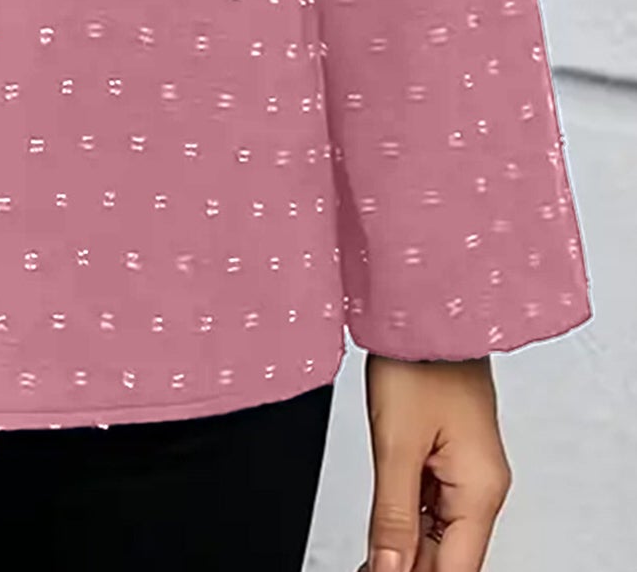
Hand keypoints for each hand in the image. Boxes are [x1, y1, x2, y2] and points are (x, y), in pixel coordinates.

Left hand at [357, 355, 511, 571]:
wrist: (424, 305)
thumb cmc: (419, 357)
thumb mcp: (395, 443)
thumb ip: (391, 515)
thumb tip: (388, 569)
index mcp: (480, 489)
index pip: (456, 570)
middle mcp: (481, 485)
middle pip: (449, 555)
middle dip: (408, 567)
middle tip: (369, 568)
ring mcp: (466, 469)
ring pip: (438, 532)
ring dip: (406, 548)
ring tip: (370, 558)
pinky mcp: (449, 453)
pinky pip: (431, 503)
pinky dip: (406, 519)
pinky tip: (381, 531)